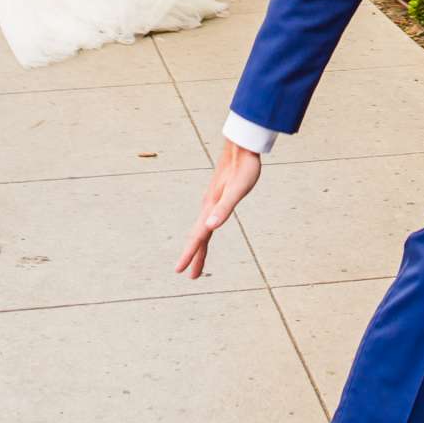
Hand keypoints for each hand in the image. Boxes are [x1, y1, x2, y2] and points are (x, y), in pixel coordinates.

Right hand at [175, 141, 260, 279]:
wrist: (242, 146)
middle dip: (195, 256)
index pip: (198, 237)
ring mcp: (212, 202)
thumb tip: (211, 226)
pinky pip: (208, 220)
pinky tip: (207, 230)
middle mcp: (208, 206)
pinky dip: (205, 232)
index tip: (180, 270)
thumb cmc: (243, 168)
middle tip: (191, 276)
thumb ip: (225, 208)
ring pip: (203, 229)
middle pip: (199, 237)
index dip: (190, 254)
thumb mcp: (238, 190)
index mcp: (210, 208)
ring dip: (200, 246)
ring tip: (198, 261)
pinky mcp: (218, 197)